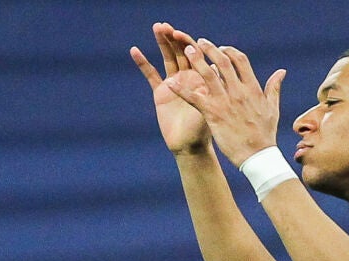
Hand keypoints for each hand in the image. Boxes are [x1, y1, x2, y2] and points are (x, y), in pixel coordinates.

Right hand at [130, 22, 209, 153]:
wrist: (189, 146)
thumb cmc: (203, 129)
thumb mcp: (207, 107)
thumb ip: (208, 88)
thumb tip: (214, 68)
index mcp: (201, 78)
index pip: (195, 55)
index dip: (187, 43)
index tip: (178, 34)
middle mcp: (189, 77)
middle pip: (181, 52)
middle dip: (174, 38)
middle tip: (164, 26)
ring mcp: (174, 83)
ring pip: (168, 58)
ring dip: (162, 43)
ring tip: (157, 27)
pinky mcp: (161, 92)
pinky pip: (151, 75)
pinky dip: (143, 63)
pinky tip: (134, 50)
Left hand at [165, 38, 286, 167]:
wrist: (257, 156)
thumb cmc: (265, 135)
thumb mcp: (272, 109)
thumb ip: (273, 88)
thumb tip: (281, 72)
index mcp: (252, 88)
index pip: (240, 61)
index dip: (229, 51)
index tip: (221, 48)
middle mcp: (238, 91)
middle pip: (222, 62)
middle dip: (210, 49)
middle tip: (199, 42)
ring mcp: (225, 102)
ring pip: (207, 74)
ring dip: (196, 59)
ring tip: (186, 49)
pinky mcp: (213, 114)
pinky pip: (194, 97)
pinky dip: (181, 89)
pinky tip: (170, 83)